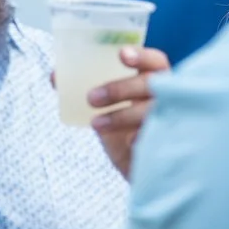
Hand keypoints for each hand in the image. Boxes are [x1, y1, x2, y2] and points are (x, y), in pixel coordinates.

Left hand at [87, 47, 168, 179]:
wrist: (139, 173)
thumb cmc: (125, 136)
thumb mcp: (104, 113)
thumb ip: (85, 93)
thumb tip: (55, 75)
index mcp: (154, 85)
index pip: (155, 62)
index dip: (141, 56)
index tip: (121, 54)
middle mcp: (168, 99)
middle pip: (152, 83)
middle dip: (121, 88)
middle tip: (91, 98)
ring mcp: (173, 121)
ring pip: (153, 110)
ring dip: (122, 115)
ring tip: (97, 123)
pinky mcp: (170, 144)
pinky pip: (159, 137)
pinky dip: (141, 138)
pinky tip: (129, 144)